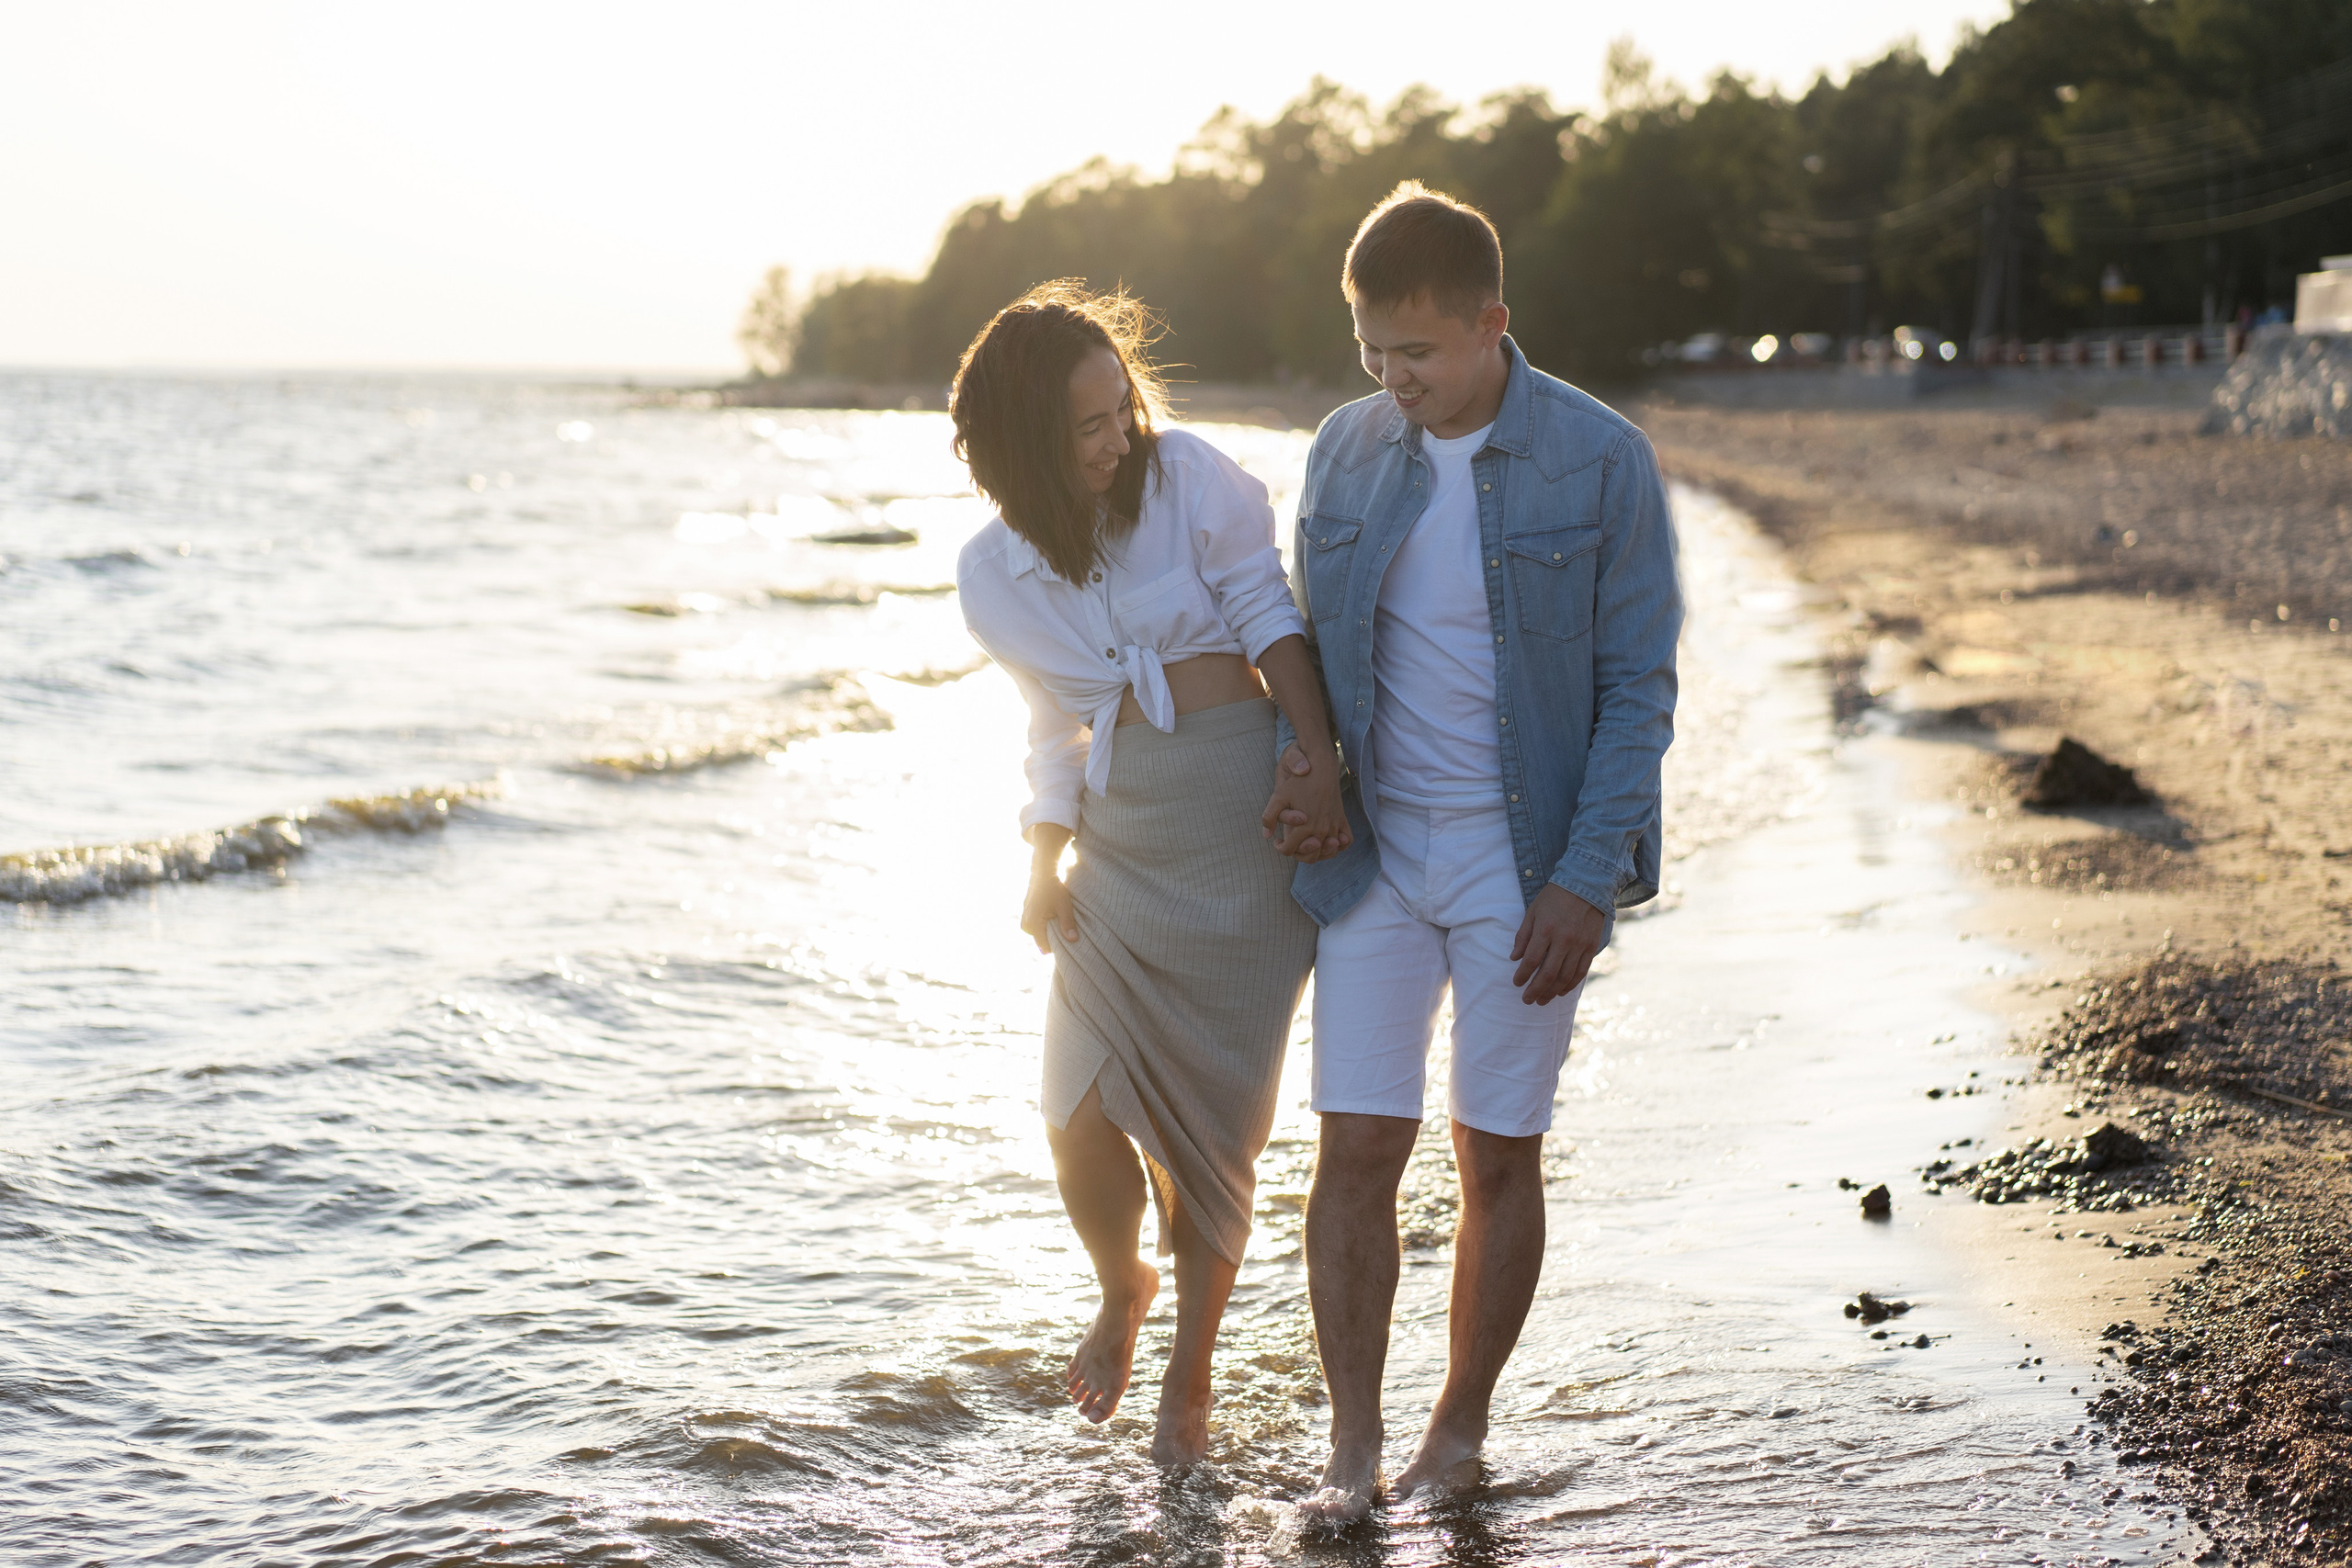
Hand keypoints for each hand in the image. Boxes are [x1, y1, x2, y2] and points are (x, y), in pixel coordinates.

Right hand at [1021, 869, 1078, 953]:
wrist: (1043, 874)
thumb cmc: (1054, 890)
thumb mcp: (1064, 907)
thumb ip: (1067, 925)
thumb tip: (1073, 940)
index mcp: (1033, 924)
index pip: (1044, 946)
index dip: (1056, 945)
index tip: (1065, 938)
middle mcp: (1026, 924)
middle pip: (1042, 940)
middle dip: (1052, 936)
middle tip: (1061, 924)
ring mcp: (1024, 920)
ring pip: (1039, 933)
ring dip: (1048, 929)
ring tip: (1056, 917)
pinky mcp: (1026, 915)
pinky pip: (1036, 926)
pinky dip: (1044, 924)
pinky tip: (1051, 914)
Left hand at [1261, 741, 1351, 862]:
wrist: (1321, 768)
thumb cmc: (1298, 783)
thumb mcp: (1278, 796)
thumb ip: (1269, 817)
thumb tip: (1266, 836)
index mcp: (1303, 827)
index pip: (1290, 850)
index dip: (1281, 848)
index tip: (1278, 841)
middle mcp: (1320, 830)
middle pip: (1310, 857)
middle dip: (1298, 854)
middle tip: (1291, 844)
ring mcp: (1334, 826)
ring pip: (1328, 853)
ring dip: (1318, 853)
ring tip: (1308, 843)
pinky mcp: (1343, 820)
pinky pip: (1346, 841)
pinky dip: (1339, 845)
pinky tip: (1329, 841)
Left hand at [1510, 884, 1606, 1004]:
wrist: (1587, 884)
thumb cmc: (1554, 897)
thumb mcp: (1533, 911)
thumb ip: (1523, 936)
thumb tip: (1514, 958)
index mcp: (1546, 929)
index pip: (1532, 960)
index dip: (1523, 975)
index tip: (1517, 983)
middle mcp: (1563, 940)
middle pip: (1548, 973)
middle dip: (1535, 990)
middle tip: (1527, 1000)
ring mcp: (1579, 944)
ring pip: (1565, 976)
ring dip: (1552, 992)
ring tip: (1542, 1000)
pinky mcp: (1591, 947)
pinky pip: (1581, 971)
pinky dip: (1570, 984)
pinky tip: (1561, 991)